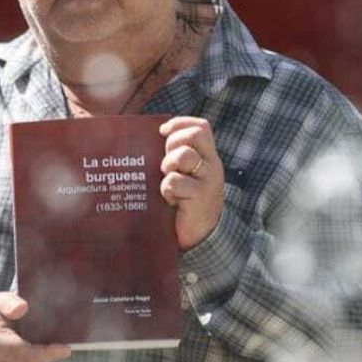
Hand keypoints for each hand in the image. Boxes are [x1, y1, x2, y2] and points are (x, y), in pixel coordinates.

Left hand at [159, 116, 223, 250]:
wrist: (202, 237)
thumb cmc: (186, 204)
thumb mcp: (186, 176)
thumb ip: (176, 159)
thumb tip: (149, 140)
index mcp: (208, 157)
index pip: (201, 127)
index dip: (180, 123)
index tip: (162, 132)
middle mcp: (212, 166)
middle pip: (194, 135)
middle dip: (172, 143)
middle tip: (165, 162)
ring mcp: (208, 181)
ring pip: (184, 155)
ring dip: (168, 164)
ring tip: (166, 178)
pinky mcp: (200, 197)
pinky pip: (175, 181)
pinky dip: (167, 189)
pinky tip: (170, 199)